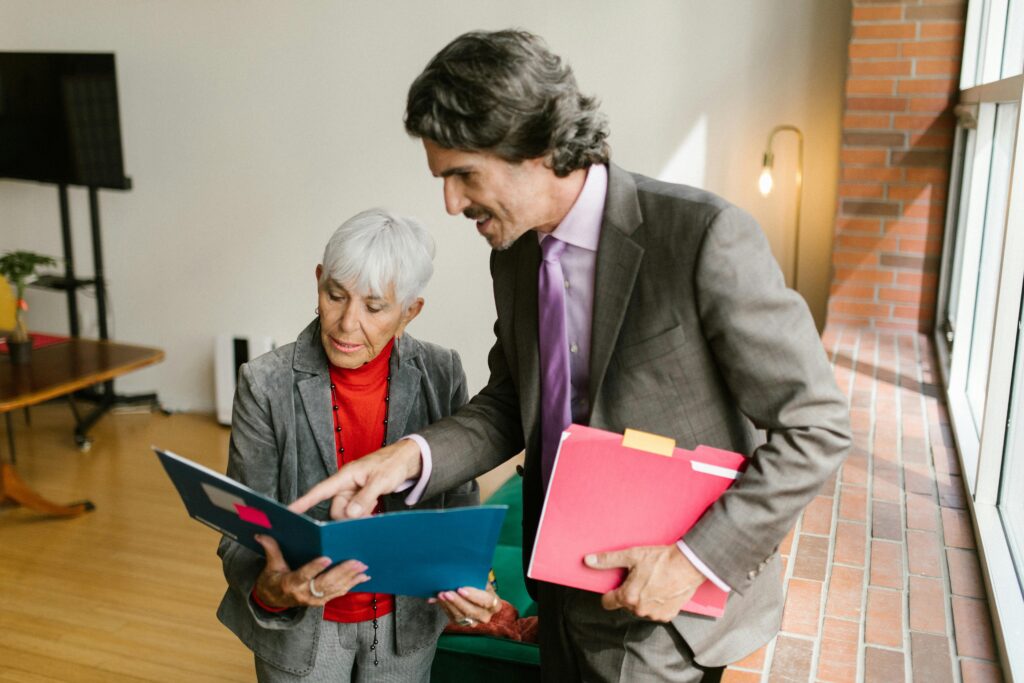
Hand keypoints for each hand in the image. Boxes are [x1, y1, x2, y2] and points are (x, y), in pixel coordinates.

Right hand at [252, 534, 369, 607]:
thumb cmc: (273, 580)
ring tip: (363, 567)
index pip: (304, 575)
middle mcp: (304, 593)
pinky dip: (352, 585)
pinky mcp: (322, 600)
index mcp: (290, 583)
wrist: (273, 601)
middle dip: (342, 572)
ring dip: (351, 578)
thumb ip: (271, 549)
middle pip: (325, 583)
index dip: (315, 567)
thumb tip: (261, 533)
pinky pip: (339, 593)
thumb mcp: (270, 566)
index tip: (327, 558)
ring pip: (335, 589)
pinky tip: (364, 577)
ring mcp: (314, 599)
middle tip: (357, 561)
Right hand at [288, 439, 422, 518]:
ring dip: (358, 516)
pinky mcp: (360, 496)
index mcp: (345, 476)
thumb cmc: (392, 464)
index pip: (320, 491)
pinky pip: (355, 511)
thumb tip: (350, 515)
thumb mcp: (380, 480)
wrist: (405, 460)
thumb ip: (365, 497)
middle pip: (336, 509)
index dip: (304, 502)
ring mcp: (352, 491)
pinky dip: (363, 514)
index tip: (289, 511)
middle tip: (368, 513)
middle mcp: (345, 485)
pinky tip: (374, 508)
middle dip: (348, 517)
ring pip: (346, 513)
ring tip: (374, 506)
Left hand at [431, 584, 501, 626]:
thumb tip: (462, 574)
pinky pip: (452, 617)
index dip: (473, 596)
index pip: (486, 601)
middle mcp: (486, 616)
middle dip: (457, 601)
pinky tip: (437, 599)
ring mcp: (474, 622)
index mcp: (495, 604)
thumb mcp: (482, 579)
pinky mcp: (462, 623)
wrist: (476, 594)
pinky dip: (444, 607)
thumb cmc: (480, 583)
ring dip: (449, 605)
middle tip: (447, 592)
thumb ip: (475, 578)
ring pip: (460, 616)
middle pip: (471, 611)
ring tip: (440, 595)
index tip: (461, 589)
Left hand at [584, 544, 703, 621]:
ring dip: (643, 599)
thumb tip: (588, 561)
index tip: (615, 585)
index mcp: (628, 597)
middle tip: (639, 578)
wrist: (688, 564)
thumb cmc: (660, 559)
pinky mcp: (668, 615)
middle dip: (629, 593)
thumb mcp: (631, 555)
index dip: (609, 593)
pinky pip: (655, 612)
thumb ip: (607, 560)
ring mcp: (654, 614)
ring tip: (652, 582)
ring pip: (640, 608)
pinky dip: (656, 603)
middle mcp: (640, 610)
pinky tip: (662, 589)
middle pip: (625, 604)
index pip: (607, 603)